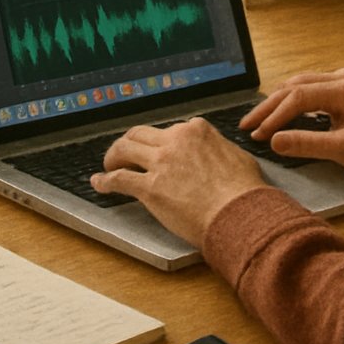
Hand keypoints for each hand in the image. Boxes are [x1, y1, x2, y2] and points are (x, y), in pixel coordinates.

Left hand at [90, 118, 267, 245]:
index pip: (169, 129)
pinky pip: (119, 179)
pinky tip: (99, 183)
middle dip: (129, 143)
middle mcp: (176, 140)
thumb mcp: (237, 157)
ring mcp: (161, 163)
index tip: (157, 150)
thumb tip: (217, 155)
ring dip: (112, 157)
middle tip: (124, 154)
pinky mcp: (150, 187)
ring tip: (108, 166)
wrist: (239, 213)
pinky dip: (105, 180)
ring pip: (124, 149)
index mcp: (197, 131)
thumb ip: (219, 150)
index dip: (160, 142)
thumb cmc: (244, 191)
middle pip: (140, 134)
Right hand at [241, 67, 343, 177]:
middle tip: (247, 125)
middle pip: (295, 85)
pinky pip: (318, 89)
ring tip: (262, 119)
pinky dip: (299, 101)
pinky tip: (290, 114)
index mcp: (343, 89)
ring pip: (305, 84)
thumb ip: (307, 143)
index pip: (295, 98)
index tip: (256, 135)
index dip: (272, 117)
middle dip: (269, 106)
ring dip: (282, 101)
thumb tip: (274, 140)